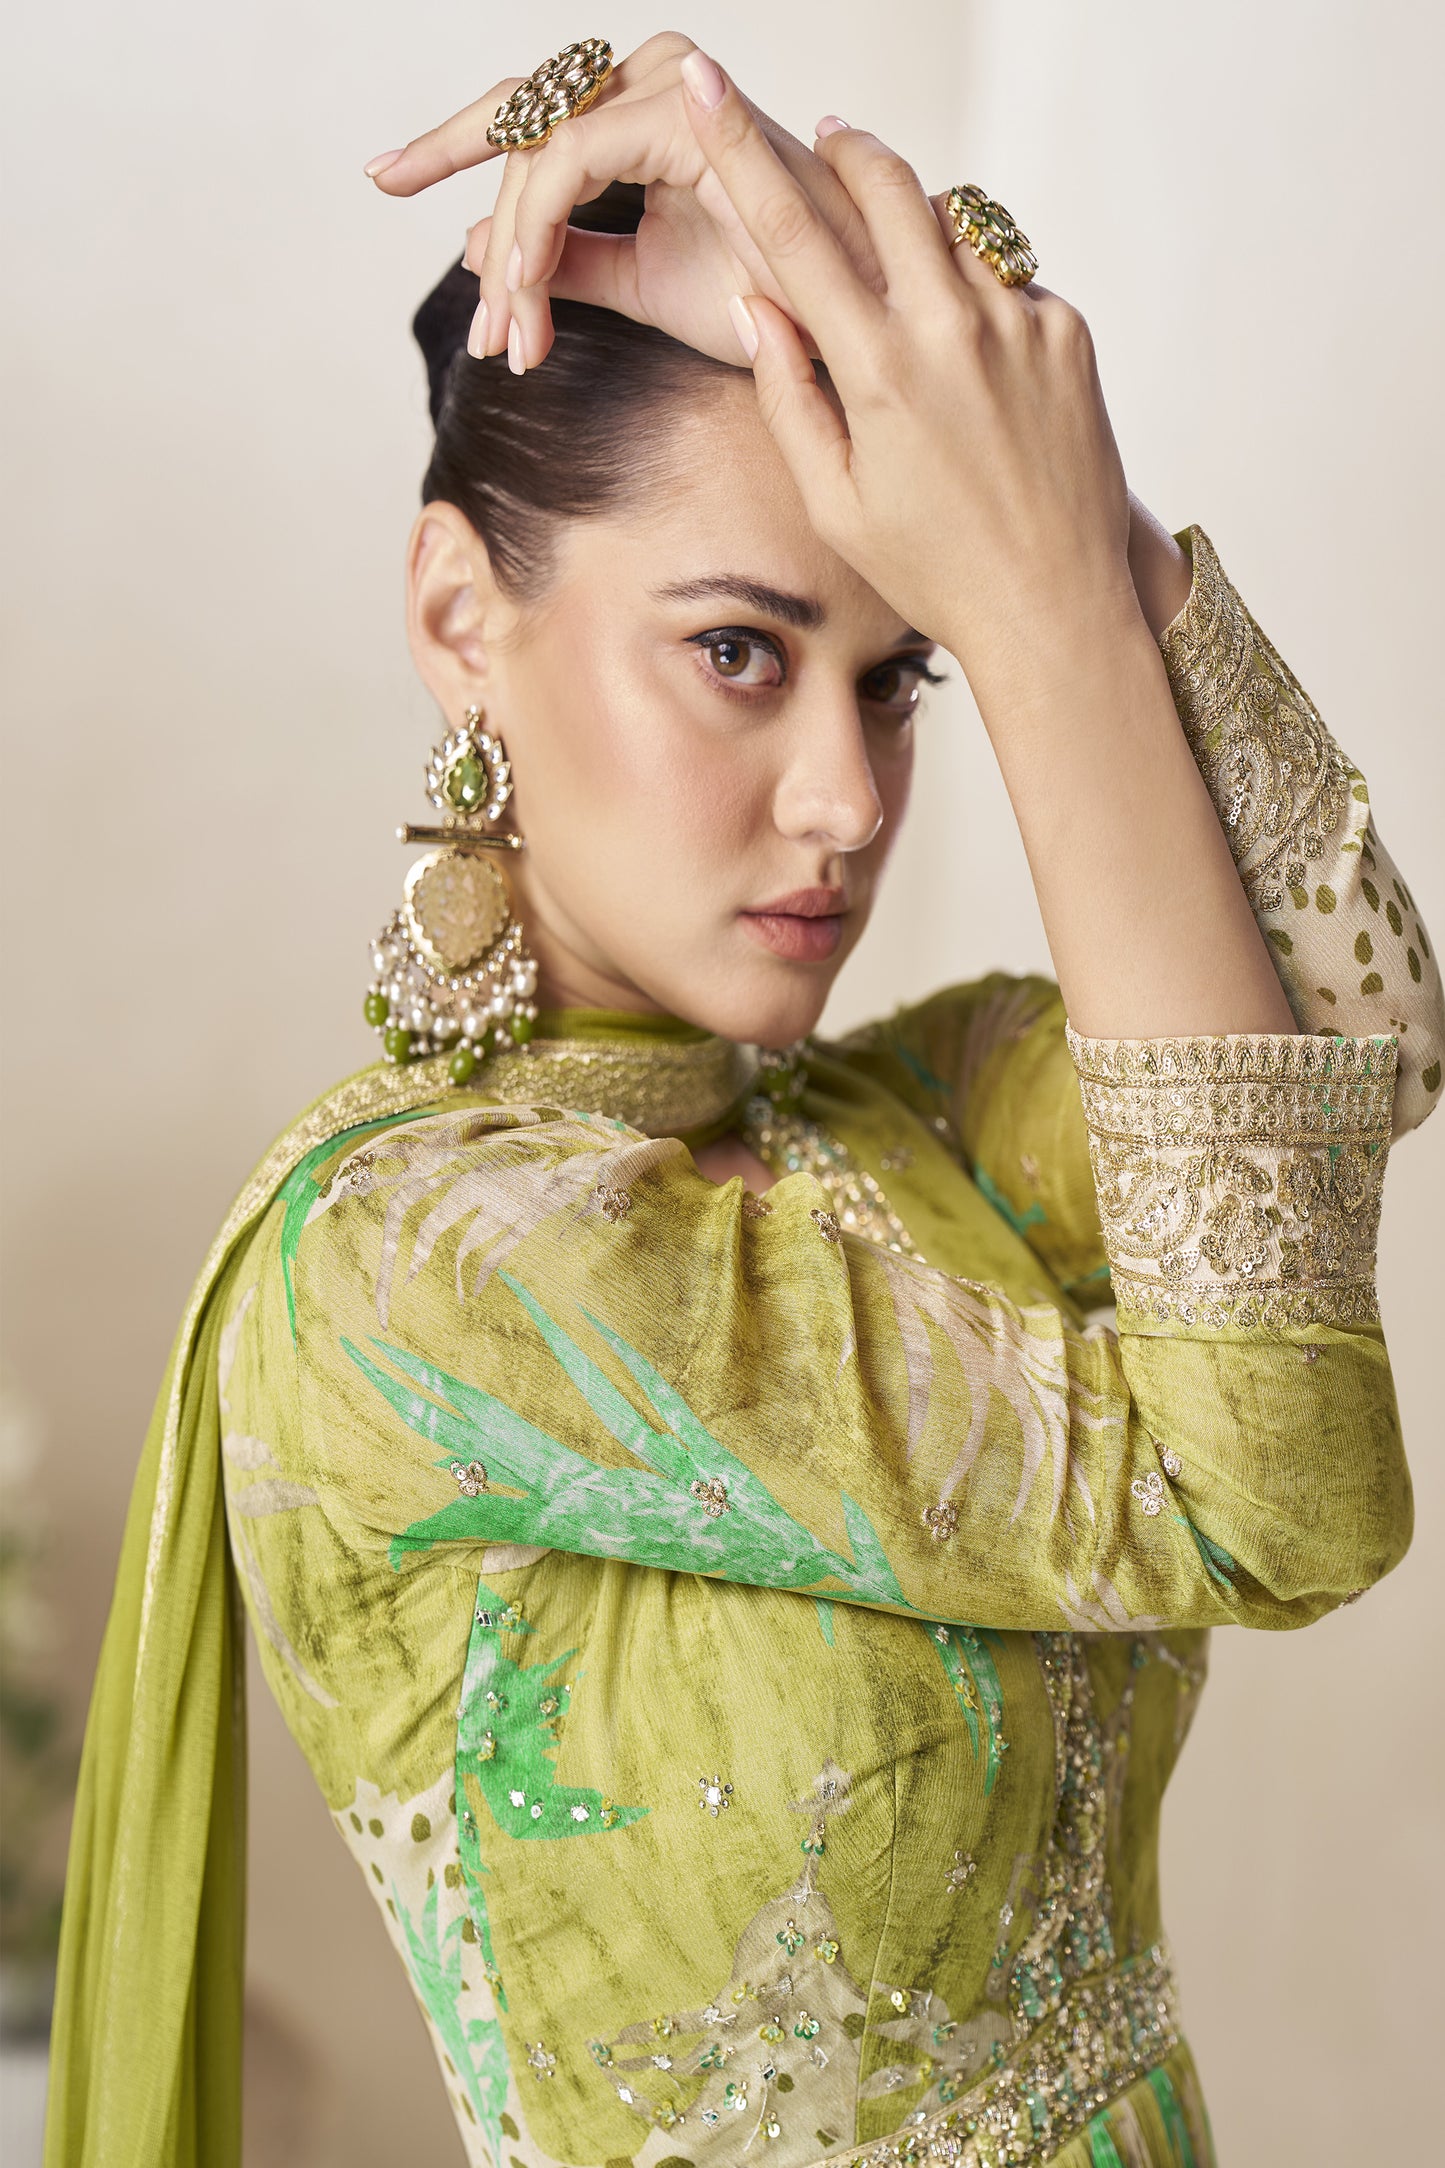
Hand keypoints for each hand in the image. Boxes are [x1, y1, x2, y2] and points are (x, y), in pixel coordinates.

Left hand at [364, 32, 881, 370]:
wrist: (841, 324)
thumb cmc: (765, 300)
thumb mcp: (638, 283)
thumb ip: (565, 260)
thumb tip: (480, 249)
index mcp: (644, 114)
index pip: (530, 115)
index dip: (449, 147)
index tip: (387, 181)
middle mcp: (654, 83)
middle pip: (520, 112)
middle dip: (452, 177)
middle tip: (446, 291)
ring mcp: (669, 87)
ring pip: (538, 144)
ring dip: (511, 250)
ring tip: (510, 338)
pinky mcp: (680, 112)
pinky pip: (571, 158)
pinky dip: (538, 229)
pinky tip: (525, 298)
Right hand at [678, 59, 1141, 714]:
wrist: (1056, 606)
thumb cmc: (933, 571)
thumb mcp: (835, 503)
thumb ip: (789, 396)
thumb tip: (757, 305)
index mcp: (880, 371)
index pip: (793, 231)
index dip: (741, 149)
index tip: (710, 88)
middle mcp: (953, 328)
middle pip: (886, 182)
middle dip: (846, 148)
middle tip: (825, 138)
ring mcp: (1021, 321)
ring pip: (951, 224)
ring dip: (916, 226)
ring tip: (901, 279)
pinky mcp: (1068, 330)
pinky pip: (1006, 279)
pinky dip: (975, 293)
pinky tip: (969, 357)